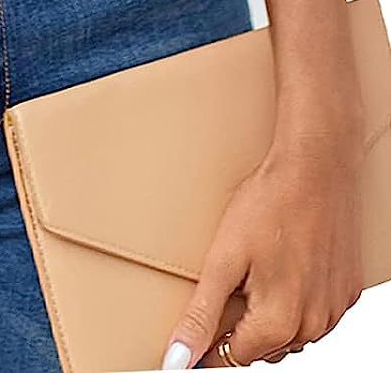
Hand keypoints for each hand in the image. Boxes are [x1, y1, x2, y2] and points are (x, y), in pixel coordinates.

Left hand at [162, 124, 363, 367]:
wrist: (316, 167)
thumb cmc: (270, 204)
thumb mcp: (224, 259)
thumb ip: (201, 315)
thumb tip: (178, 357)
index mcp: (278, 325)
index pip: (232, 358)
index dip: (209, 339)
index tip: (200, 318)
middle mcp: (312, 327)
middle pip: (261, 347)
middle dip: (239, 325)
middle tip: (229, 280)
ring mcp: (332, 311)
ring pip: (289, 333)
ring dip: (268, 314)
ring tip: (257, 268)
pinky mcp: (345, 293)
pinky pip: (313, 312)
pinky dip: (295, 299)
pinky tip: (283, 265)